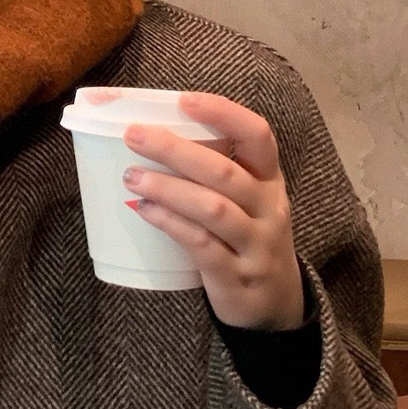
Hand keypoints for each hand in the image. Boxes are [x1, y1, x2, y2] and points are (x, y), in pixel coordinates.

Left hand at [121, 92, 304, 330]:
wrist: (276, 309)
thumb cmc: (246, 237)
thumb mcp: (245, 201)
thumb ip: (211, 171)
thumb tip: (148, 133)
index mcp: (269, 181)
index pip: (258, 136)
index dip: (224, 114)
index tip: (184, 100)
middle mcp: (269, 209)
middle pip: (224, 172)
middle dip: (175, 149)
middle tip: (134, 135)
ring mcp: (256, 245)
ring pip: (213, 208)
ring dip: (168, 188)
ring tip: (131, 177)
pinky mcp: (237, 278)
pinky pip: (203, 245)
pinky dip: (171, 224)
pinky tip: (145, 210)